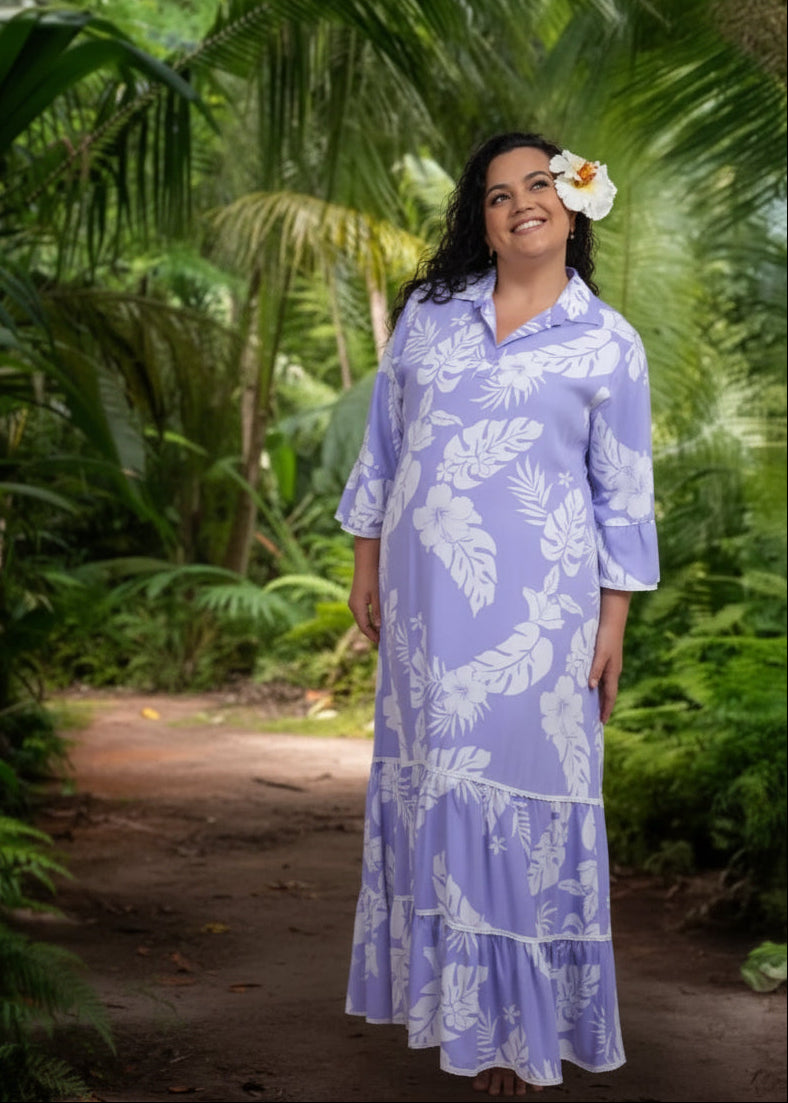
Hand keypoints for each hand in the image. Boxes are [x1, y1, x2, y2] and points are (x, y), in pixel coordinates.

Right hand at [348, 537, 380, 644]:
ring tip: (382, 632)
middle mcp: (353, 605)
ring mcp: (354, 601)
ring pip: (362, 618)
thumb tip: (378, 626)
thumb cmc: (373, 577)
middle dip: (372, 633)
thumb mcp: (378, 595)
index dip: (372, 636)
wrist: (366, 561)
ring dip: (371, 625)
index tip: (381, 643)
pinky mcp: (358, 596)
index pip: (364, 627)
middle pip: (362, 624)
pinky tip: (378, 619)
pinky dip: (369, 618)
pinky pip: (363, 612)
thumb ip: (378, 611)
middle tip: (383, 641)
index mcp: (357, 607)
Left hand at [589, 589, 630, 722]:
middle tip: (594, 719)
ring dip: (599, 696)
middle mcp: (612, 670)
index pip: (610, 696)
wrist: (611, 618)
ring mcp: (610, 664)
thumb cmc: (605, 636)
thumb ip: (595, 669)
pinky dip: (596, 684)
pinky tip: (589, 684)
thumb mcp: (600, 654)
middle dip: (602, 706)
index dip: (605, 709)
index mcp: (612, 672)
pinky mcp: (605, 656)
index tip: (601, 723)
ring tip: (590, 705)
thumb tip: (591, 687)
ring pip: (604, 684)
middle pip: (608, 693)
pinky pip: (601, 675)